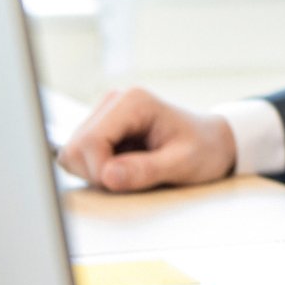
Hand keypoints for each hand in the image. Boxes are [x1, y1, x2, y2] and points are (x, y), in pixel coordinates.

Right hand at [56, 87, 236, 191]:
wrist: (212, 142)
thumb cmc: (203, 149)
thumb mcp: (183, 163)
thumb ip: (145, 170)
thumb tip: (108, 176)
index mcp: (133, 102)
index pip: (89, 142)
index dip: (100, 171)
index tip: (125, 183)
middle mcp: (113, 102)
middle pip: (75, 149)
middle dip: (97, 173)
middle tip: (133, 179)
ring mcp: (103, 115)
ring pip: (71, 154)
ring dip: (96, 173)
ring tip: (132, 172)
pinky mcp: (99, 130)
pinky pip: (78, 158)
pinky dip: (96, 171)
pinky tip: (123, 168)